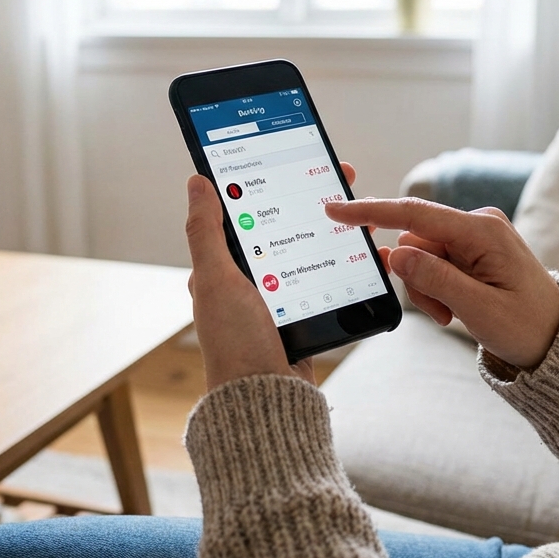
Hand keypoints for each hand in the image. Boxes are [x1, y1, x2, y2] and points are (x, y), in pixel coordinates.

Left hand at [185, 163, 359, 391]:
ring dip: (333, 227)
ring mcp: (278, 296)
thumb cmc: (235, 344)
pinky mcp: (303, 313)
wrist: (268, 399)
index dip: (269, 179)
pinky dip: (342, 260)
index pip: (245, 210)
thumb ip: (206, 231)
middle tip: (343, 177)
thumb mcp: (216, 280)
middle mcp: (248, 280)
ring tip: (358, 209)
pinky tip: (361, 248)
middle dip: (312, 198)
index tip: (296, 158)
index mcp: (221, 267)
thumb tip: (197, 181)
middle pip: (284, 224)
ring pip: (308, 248)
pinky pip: (323, 277)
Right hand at [325, 198, 558, 369]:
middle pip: (415, 242)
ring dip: (427, 288)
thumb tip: (395, 254)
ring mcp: (474, 236)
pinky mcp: (471, 250)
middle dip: (417, 279)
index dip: (372, 213)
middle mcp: (477, 225)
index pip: (415, 215)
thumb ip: (435, 279)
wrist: (557, 339)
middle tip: (441, 313)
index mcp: (482, 230)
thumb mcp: (479, 309)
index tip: (335, 210)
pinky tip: (455, 306)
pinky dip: (436, 288)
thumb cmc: (527, 326)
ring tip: (453, 313)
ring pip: (420, 256)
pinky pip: (434, 263)